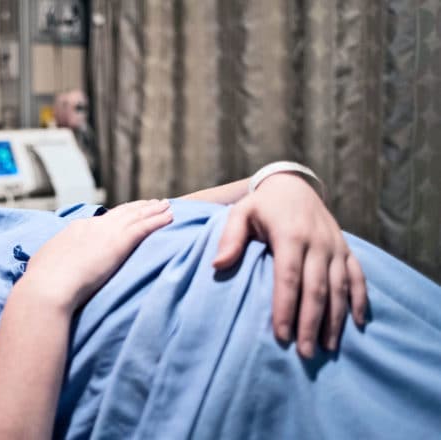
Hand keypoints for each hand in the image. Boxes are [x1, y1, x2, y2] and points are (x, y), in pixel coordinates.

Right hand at [21, 199, 172, 312]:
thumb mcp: (45, 265)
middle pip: (121, 213)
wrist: (48, 287)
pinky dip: (158, 221)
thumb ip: (53, 261)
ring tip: (166, 206)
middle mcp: (92, 226)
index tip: (126, 214)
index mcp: (75, 230)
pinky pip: (145, 227)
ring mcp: (106, 232)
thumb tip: (49, 267)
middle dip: (137, 208)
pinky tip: (170, 218)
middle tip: (152, 204)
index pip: (101, 220)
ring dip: (153, 211)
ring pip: (136, 216)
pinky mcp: (119, 242)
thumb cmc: (42, 284)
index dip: (116, 216)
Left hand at [212, 173, 367, 357]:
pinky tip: (356, 324)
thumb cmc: (262, 206)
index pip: (289, 278)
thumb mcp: (241, 213)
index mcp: (291, 235)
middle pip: (316, 289)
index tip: (281, 335)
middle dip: (311, 323)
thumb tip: (217, 265)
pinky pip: (358, 276)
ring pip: (339, 288)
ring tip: (327, 348)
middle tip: (306, 353)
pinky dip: (359, 300)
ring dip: (335, 319)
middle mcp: (318, 242)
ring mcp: (335, 247)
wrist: (293, 185)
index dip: (286, 307)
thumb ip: (230, 238)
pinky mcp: (346, 250)